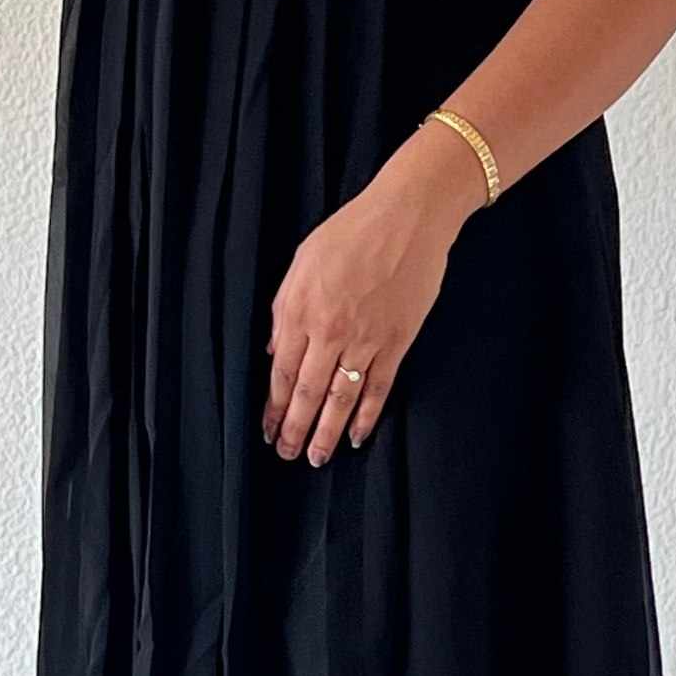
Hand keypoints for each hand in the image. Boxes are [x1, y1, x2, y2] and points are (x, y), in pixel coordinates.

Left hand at [262, 129, 482, 464]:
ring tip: (316, 458)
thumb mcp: (302, 261)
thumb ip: (284, 307)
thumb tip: (272, 350)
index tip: (268, 429)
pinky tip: (355, 436)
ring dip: (325, 433)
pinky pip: (377, 389)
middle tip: (287, 454)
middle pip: (306, 393)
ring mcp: (364, 340)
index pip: (280, 372)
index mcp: (300, 310)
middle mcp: (328, 331)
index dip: (274, 407)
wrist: (407, 217)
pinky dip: (366, 417)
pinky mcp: (396, 342)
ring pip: (339, 399)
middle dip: (295, 429)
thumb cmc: (352, 231)